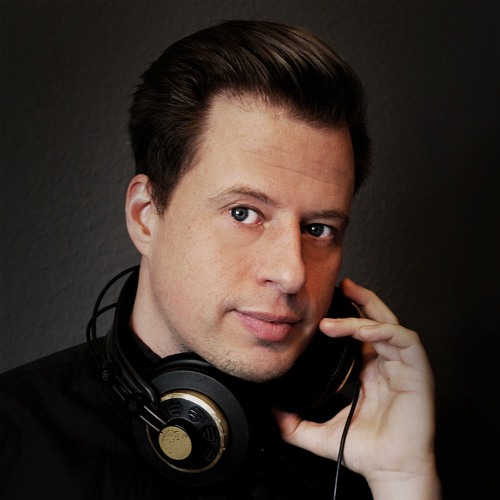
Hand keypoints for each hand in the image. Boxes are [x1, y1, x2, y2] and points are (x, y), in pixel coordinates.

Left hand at [273, 278, 440, 498]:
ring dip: (365, 312)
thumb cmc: (365, 451)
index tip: (323, 307)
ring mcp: (402, 366)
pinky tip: (362, 329)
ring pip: (388, 324)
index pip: (359, 334)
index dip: (345, 317)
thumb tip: (271, 411)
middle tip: (341, 284)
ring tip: (344, 300)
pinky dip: (382, 330)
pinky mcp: (417, 372)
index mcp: (368, 372)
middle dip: (361, 299)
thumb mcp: (320, 432)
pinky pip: (403, 340)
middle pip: (377, 320)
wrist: (388, 471)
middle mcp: (386, 364)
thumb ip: (294, 422)